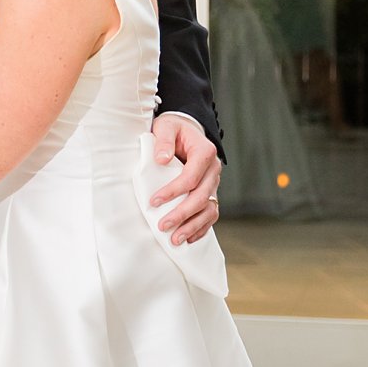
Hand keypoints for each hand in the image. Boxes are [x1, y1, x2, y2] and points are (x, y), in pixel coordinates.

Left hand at [149, 114, 221, 244]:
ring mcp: (214, 183)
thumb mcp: (166, 127)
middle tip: (163, 226)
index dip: (173, 191)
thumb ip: (163, 140)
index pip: (191, 177)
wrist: (186, 131)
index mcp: (205, 153)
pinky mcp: (210, 193)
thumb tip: (162, 159)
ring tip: (175, 239)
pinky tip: (188, 238)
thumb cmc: (174, 129)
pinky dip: (201, 228)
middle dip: (182, 214)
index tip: (153, 201)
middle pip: (201, 197)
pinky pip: (211, 214)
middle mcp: (213, 170)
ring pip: (209, 209)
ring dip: (193, 226)